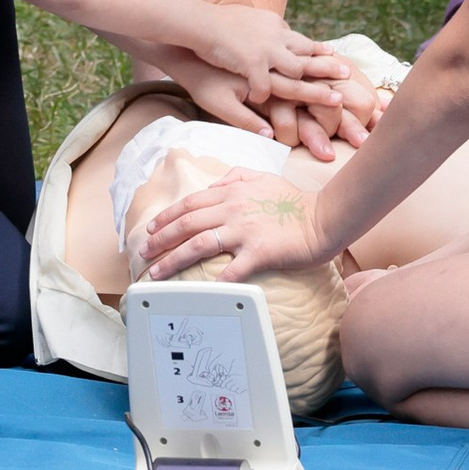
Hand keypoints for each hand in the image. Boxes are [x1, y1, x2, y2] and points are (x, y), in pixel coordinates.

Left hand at [137, 166, 336, 284]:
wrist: (323, 218)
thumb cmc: (296, 201)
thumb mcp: (264, 177)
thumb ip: (237, 176)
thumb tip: (216, 183)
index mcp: (233, 192)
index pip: (191, 203)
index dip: (168, 216)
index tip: (152, 228)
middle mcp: (233, 209)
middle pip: (187, 224)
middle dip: (160, 239)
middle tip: (144, 252)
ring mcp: (244, 231)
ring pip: (198, 244)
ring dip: (173, 260)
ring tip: (157, 272)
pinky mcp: (257, 251)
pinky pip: (230, 269)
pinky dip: (214, 282)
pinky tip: (199, 293)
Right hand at [188, 6, 353, 124]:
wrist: (198, 22)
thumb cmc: (218, 23)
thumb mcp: (250, 19)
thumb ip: (266, 29)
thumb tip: (279, 30)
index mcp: (273, 29)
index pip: (302, 42)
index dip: (320, 51)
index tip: (337, 58)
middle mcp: (274, 39)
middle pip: (307, 56)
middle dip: (329, 68)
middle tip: (348, 75)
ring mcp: (265, 52)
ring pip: (296, 73)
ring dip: (314, 89)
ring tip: (334, 101)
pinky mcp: (251, 64)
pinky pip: (265, 87)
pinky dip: (270, 99)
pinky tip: (275, 114)